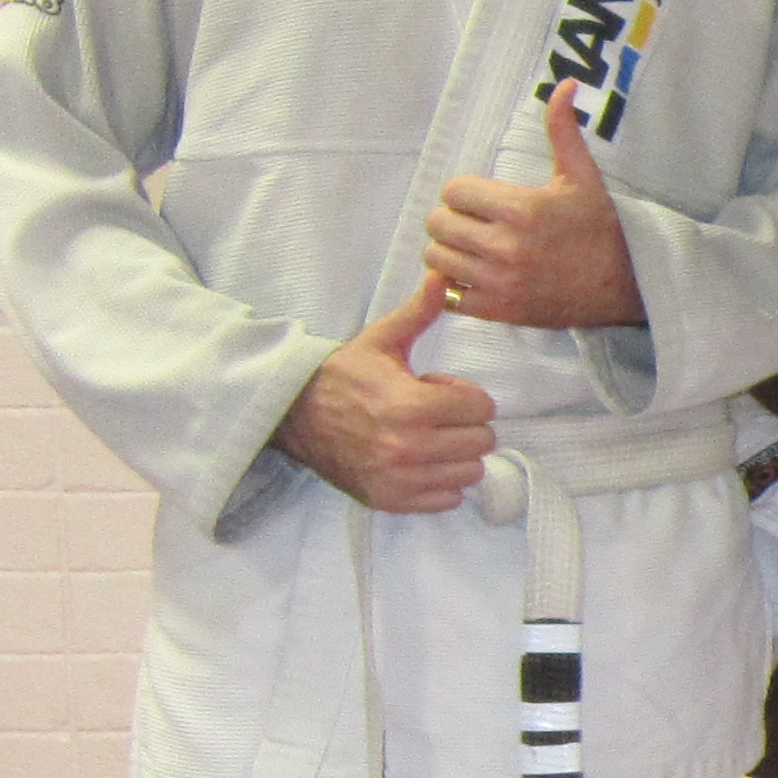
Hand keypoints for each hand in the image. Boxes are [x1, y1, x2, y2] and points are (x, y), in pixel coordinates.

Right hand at [273, 274, 497, 512]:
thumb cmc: (344, 375)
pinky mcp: (390, 500)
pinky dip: (441, 484)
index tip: (436, 389)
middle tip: (434, 414)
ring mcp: (399, 479)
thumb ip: (419, 312)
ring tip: (427, 437)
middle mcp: (408, 447)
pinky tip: (419, 462)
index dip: (465, 395)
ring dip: (456, 455)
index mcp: (412, 405)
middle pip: (481, 442)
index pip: (482, 408)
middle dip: (465, 424)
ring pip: (470, 473)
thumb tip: (443, 277)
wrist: (294, 415)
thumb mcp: (382, 340)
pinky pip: (448, 500)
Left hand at [422, 81, 645, 330]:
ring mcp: (500, 282)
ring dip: (450, 251)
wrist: (624, 285)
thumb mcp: (583, 177)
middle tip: (475, 224)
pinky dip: (455, 285)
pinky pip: (449, 294)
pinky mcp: (498, 311)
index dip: (465, 192)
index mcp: (523, 209)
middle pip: (438, 223)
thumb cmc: (600, 228)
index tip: (484, 200)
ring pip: (437, 258)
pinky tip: (478, 276)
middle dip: (452, 219)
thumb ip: (562, 130)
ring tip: (474, 249)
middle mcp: (506, 247)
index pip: (454, 190)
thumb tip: (563, 84)